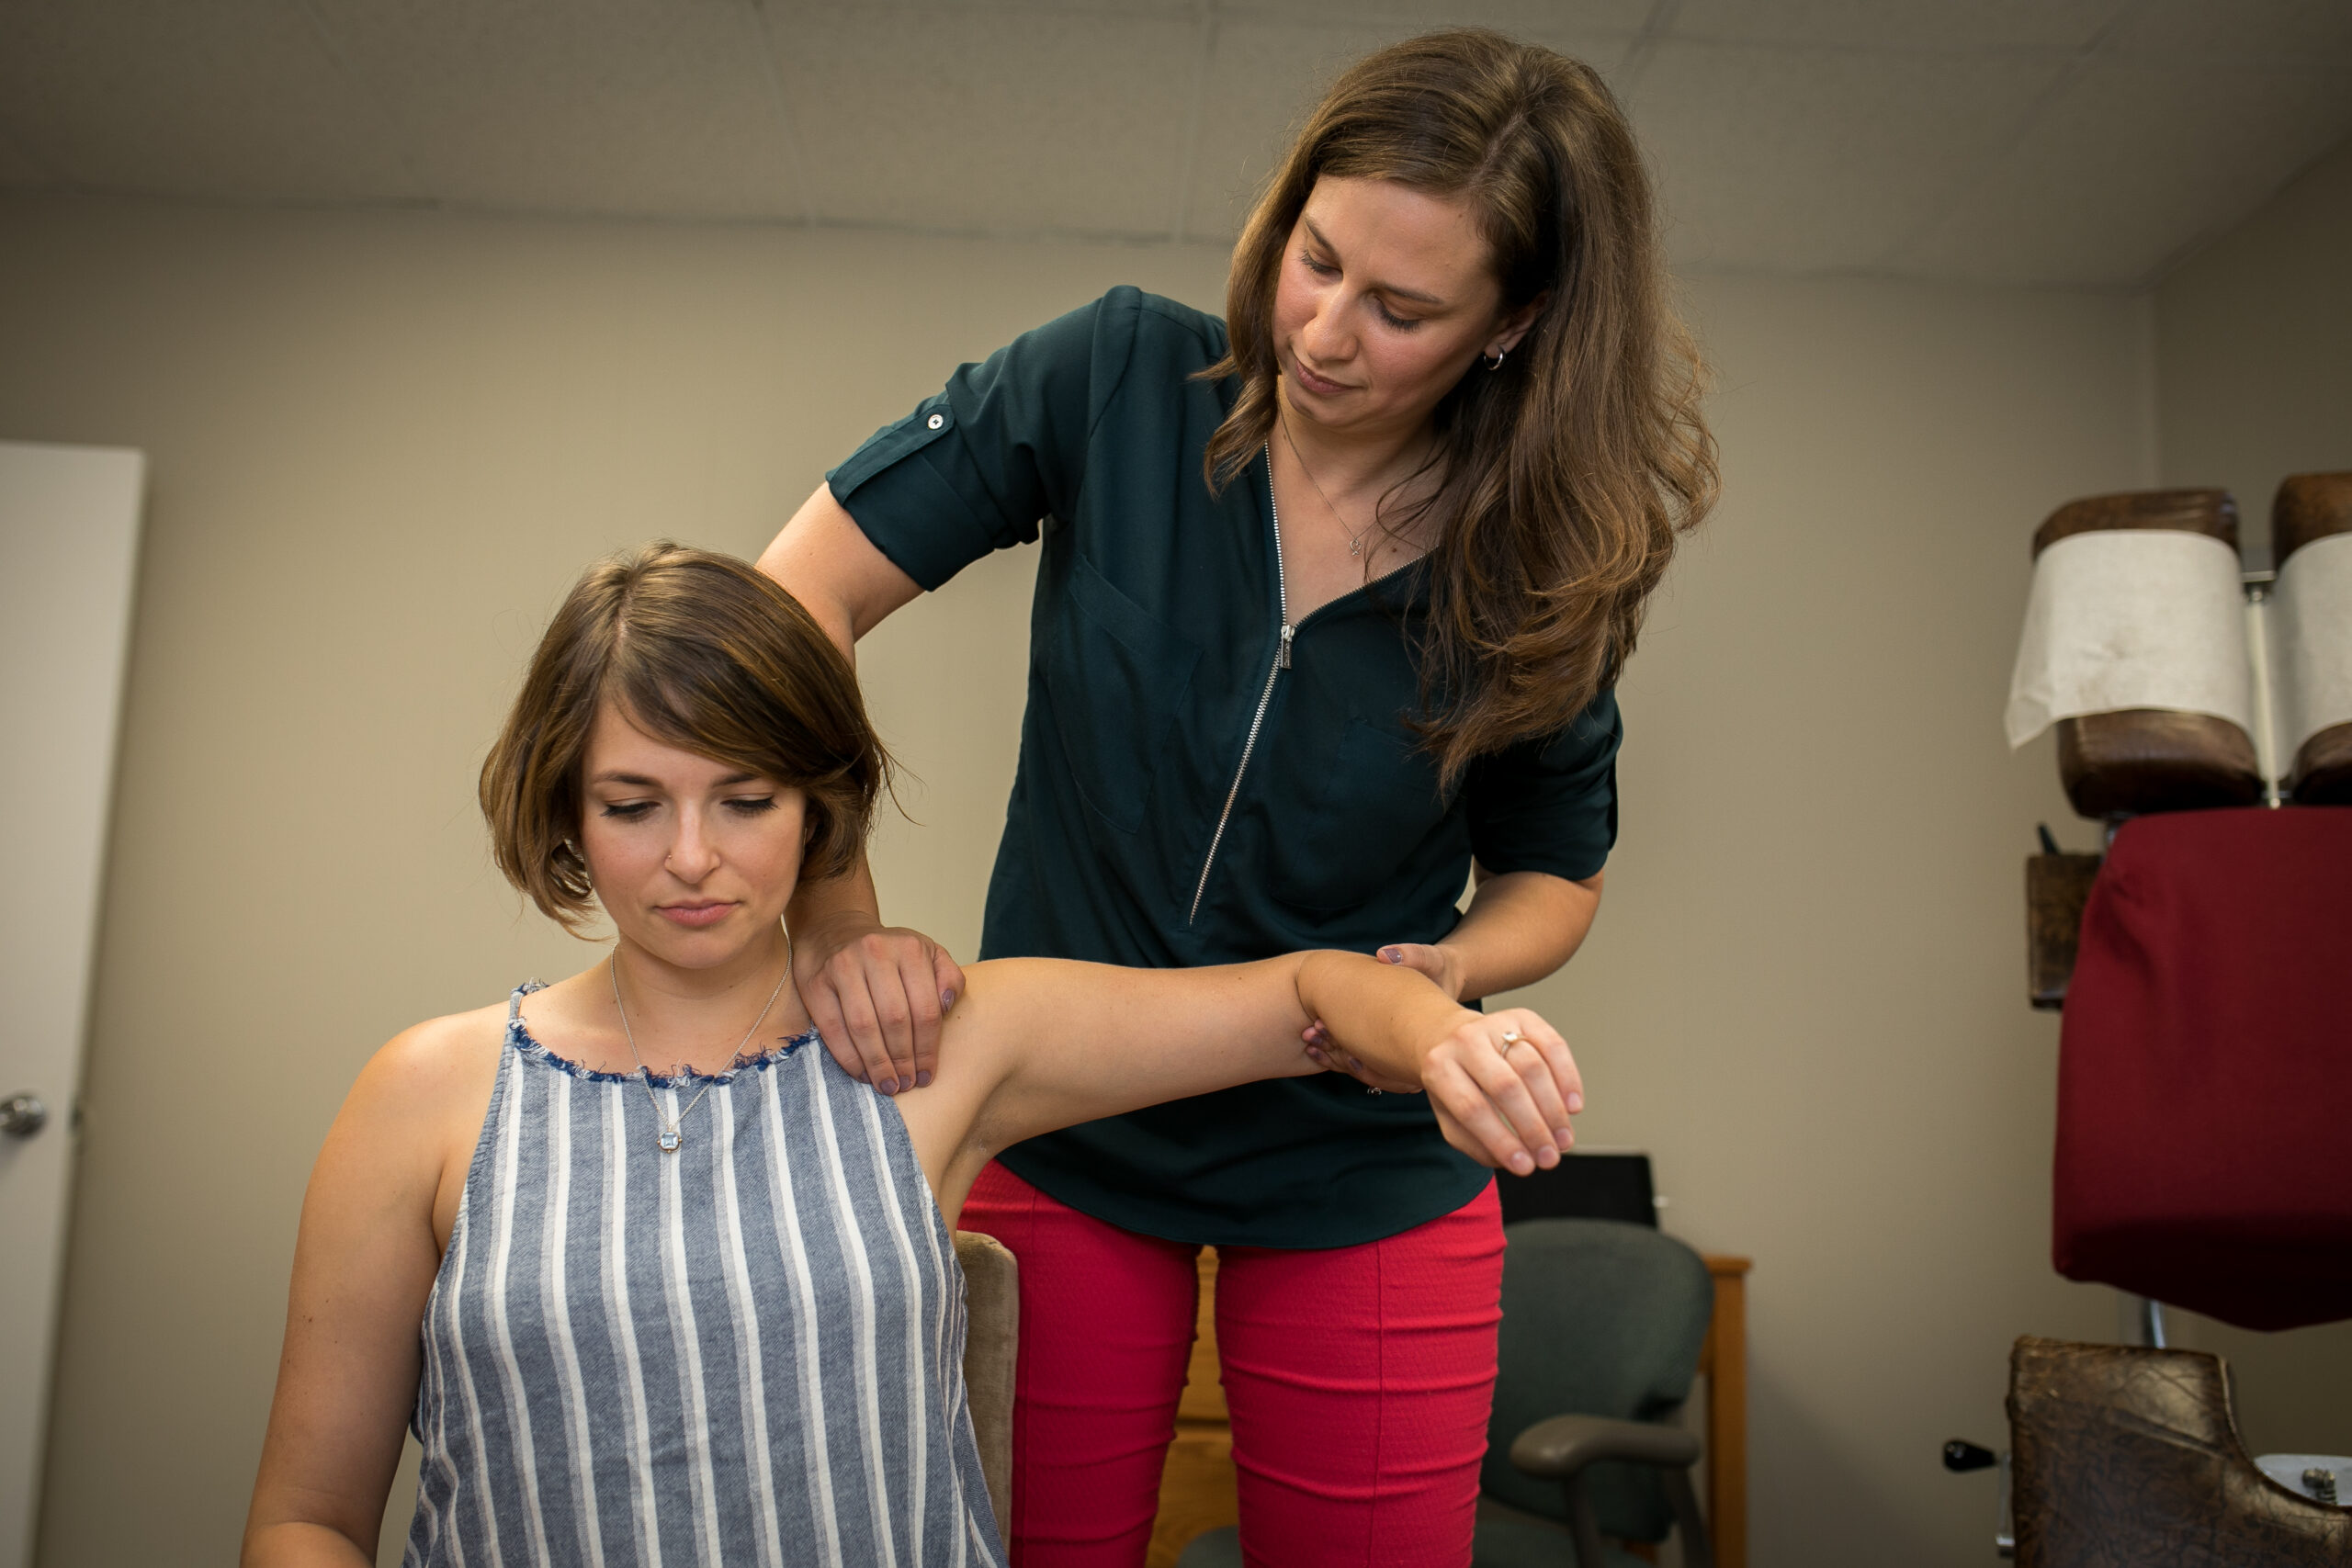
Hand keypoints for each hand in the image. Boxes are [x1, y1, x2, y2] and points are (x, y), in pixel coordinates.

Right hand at [792, 915, 963, 1094]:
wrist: (835, 931)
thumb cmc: (889, 953)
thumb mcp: (928, 953)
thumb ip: (948, 977)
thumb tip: (946, 1006)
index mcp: (910, 949)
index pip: (925, 1008)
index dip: (928, 1048)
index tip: (927, 1074)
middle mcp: (876, 953)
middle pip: (895, 1019)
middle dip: (904, 1059)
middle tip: (907, 1084)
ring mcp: (843, 966)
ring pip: (864, 1026)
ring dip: (878, 1063)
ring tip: (887, 1085)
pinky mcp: (816, 983)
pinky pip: (833, 1028)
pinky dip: (849, 1057)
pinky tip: (862, 1074)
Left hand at [1298, 942, 1464, 1074]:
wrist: (1446, 978)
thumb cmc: (1437, 967)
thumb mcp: (1428, 960)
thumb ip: (1410, 956)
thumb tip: (1384, 955)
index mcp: (1419, 1038)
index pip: (1382, 1057)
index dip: (1348, 1043)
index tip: (1321, 1024)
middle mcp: (1410, 1055)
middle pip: (1370, 1067)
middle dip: (1335, 1051)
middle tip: (1309, 1033)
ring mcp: (1399, 1056)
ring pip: (1364, 1067)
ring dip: (1334, 1054)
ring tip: (1308, 1038)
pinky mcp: (1388, 1050)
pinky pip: (1363, 1060)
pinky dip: (1340, 1052)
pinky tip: (1317, 1043)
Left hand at [1314, 1007, 1582, 1174]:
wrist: (1447, 1036)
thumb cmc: (1453, 1087)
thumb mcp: (1449, 1117)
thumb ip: (1476, 1144)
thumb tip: (1517, 1162)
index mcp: (1439, 1068)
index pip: (1472, 1108)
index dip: (1502, 1140)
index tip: (1525, 1168)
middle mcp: (1465, 1041)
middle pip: (1506, 1086)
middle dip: (1533, 1128)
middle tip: (1551, 1158)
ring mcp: (1495, 1024)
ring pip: (1533, 1065)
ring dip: (1554, 1109)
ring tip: (1564, 1140)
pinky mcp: (1523, 1016)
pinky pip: (1553, 1045)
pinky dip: (1568, 1078)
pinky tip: (1573, 1107)